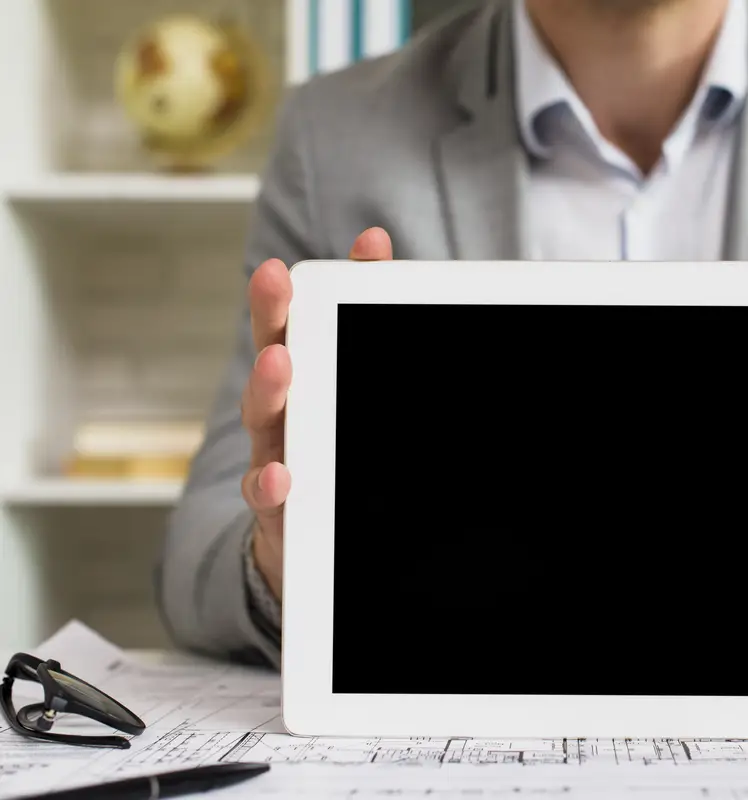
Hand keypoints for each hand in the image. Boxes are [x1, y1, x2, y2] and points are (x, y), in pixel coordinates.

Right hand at [242, 228, 394, 598]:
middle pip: (274, 361)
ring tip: (279, 363)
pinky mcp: (279, 510)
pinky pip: (270, 497)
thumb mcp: (347, 385)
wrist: (304, 540)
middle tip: (277, 285)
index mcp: (303, 380)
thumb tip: (375, 244)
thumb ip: (366, 323)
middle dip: (275, 320)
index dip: (291, 296)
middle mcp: (283, 414)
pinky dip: (272, 485)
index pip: (297, 328)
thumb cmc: (329, 450)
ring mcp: (276, 458)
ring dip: (269, 391)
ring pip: (266, 422)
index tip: (308, 260)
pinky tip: (280, 474)